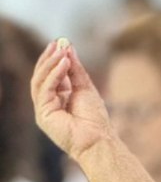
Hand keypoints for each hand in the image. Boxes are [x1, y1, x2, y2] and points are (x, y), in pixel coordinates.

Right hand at [30, 40, 114, 162]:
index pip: (51, 74)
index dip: (53, 58)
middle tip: (56, 43)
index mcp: (59, 97)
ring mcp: (43, 109)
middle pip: (41, 76)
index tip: (60, 42)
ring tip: (61, 52)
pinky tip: (64, 64)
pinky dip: (54, 75)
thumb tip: (68, 48)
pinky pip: (45, 90)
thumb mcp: (85, 87)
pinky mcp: (42, 113)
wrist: (98, 139)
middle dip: (48, 59)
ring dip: (50, 64)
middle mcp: (48, 102)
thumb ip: (75, 70)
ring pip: (40, 81)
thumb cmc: (95, 117)